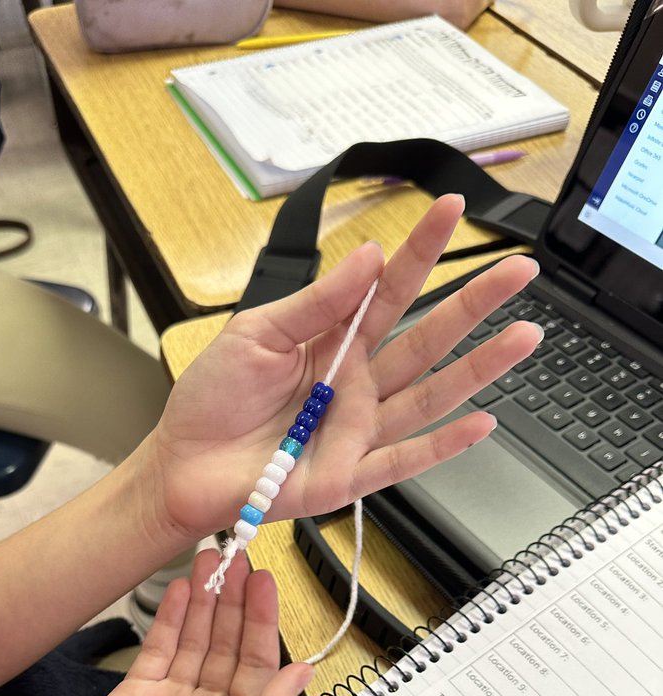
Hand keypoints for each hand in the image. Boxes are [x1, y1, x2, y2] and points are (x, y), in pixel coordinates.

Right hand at [18, 550, 312, 695]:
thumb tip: (303, 674)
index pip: (259, 664)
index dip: (263, 620)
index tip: (264, 581)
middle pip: (229, 645)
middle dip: (235, 600)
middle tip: (237, 553)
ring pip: (195, 640)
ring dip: (205, 600)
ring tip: (209, 558)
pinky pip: (159, 647)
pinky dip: (171, 618)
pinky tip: (180, 589)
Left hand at [147, 194, 541, 543]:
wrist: (182, 466)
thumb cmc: (211, 400)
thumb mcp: (256, 334)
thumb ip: (316, 302)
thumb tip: (368, 256)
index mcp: (332, 341)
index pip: (389, 290)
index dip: (422, 250)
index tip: (452, 209)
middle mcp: (356, 383)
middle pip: (426, 337)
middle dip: (474, 302)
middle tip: (520, 269)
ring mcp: (357, 429)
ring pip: (429, 393)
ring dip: (478, 367)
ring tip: (524, 335)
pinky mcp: (349, 474)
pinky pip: (404, 458)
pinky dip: (443, 444)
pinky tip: (482, 421)